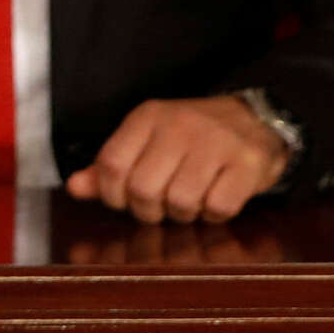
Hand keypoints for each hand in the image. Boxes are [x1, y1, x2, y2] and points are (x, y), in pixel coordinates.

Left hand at [67, 96, 290, 222]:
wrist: (257, 122)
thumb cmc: (195, 138)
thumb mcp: (149, 141)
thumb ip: (113, 165)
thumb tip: (76, 188)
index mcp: (148, 116)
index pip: (111, 164)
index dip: (113, 195)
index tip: (126, 201)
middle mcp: (180, 126)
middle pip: (143, 189)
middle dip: (150, 211)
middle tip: (161, 207)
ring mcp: (216, 144)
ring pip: (180, 202)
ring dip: (184, 214)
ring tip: (191, 202)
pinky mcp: (247, 164)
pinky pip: (218, 207)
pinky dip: (215, 215)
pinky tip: (216, 201)